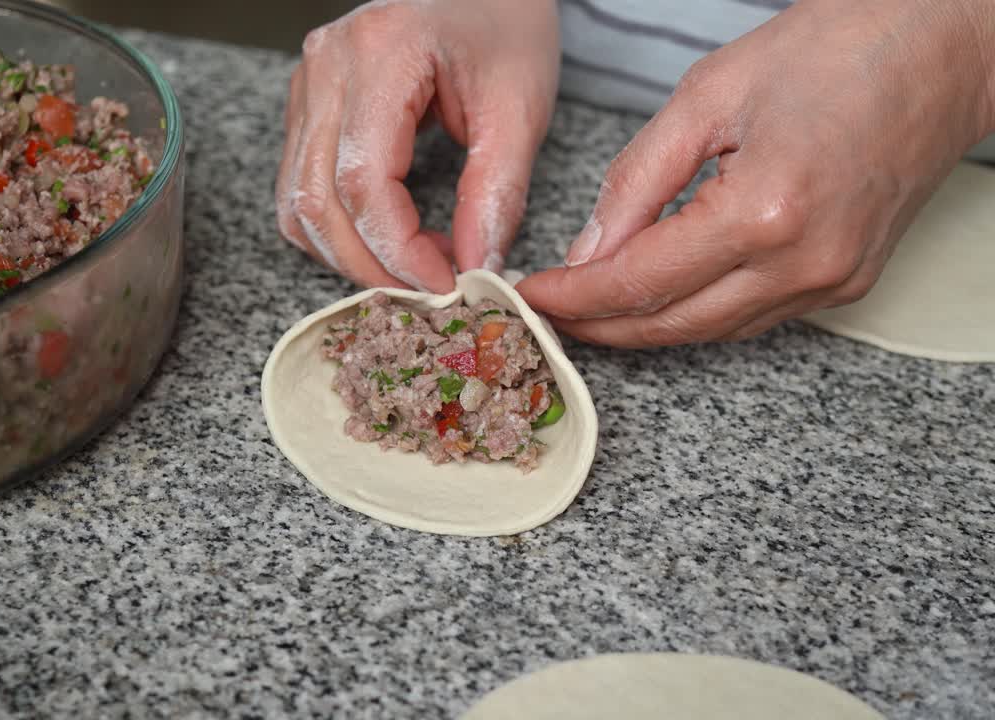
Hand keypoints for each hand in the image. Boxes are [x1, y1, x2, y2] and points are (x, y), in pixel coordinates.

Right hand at [275, 0, 560, 292]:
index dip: (399, 249)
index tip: (445, 283)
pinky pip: (297, 186)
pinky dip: (334, 228)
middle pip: (317, 199)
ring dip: (347, 254)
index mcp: (380, 53)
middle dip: (370, 264)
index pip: (364, 180)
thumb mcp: (519, 107)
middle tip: (428, 289)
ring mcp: (306, 83)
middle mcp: (326, 65)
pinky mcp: (305, 103)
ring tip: (410, 267)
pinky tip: (384, 239)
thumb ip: (496, 192)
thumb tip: (478, 269)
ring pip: (296, 202)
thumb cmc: (504, 26)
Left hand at [518, 0, 994, 347]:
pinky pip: (752, 318)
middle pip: (673, 324)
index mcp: (766, 212)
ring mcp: (833, 281)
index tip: (529, 295)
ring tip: (591, 307)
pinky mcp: (849, 282)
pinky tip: (660, 295)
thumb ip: (638, 181)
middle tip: (548, 311)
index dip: (574, 298)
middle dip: (599, 325)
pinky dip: (697, 313)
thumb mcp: (709, 95)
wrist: (945, 46)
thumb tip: (587, 251)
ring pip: (712, 332)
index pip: (640, 282)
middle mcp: (804, 264)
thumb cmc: (838, 48)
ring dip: (645, 326)